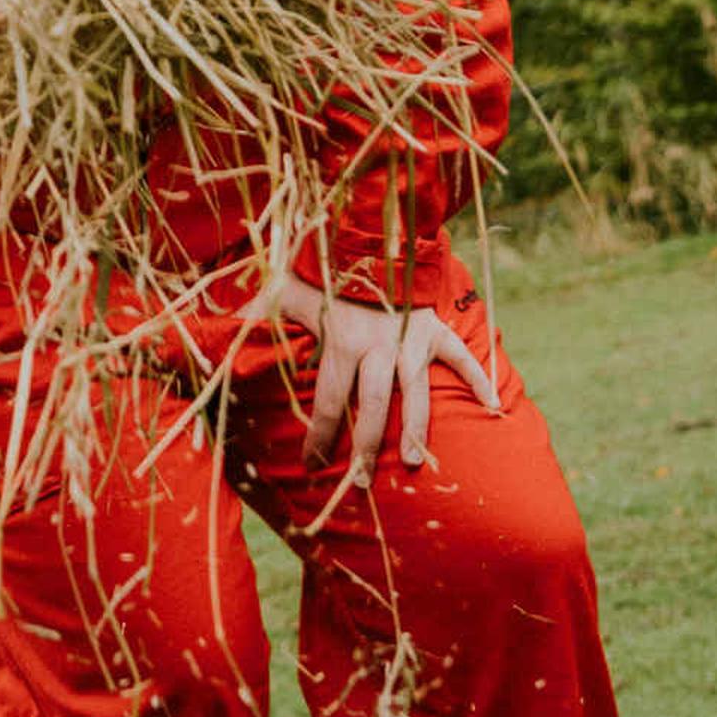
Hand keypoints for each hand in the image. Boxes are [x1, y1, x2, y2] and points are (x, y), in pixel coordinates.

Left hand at [244, 274, 500, 476]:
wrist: (372, 234)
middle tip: (363, 482)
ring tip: (412, 462)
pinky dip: (480, 378)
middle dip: (367, 446)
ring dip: (415, 429)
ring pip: (414, 392)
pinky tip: (494, 407)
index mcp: (341, 340)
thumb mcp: (287, 290)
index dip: (320, 436)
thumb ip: (259, 314)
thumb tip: (222, 332)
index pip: (328, 400)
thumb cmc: (324, 268)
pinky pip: (462, 356)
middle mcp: (378, 344)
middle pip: (373, 406)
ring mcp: (410, 338)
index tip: (313, 465)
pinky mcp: (434, 327)